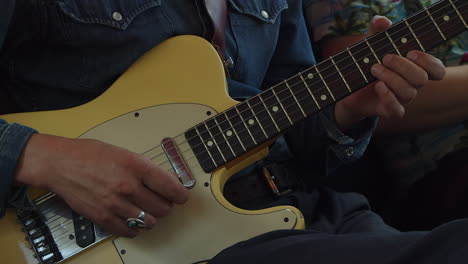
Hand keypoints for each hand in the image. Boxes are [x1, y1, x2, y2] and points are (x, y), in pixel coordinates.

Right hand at [15, 134, 188, 236]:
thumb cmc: (89, 154)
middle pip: (163, 207)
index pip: (170, 186)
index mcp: (136, 166)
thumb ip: (146, 168)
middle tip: (163, 201)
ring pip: (149, 221)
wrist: (60, 164)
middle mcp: (127, 186)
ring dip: (152, 217)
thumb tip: (167, 180)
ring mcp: (115, 204)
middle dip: (166, 206)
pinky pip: (130, 231)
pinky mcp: (103, 217)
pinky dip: (136, 228)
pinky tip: (133, 219)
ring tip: (147, 210)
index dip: (181, 194)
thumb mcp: (124, 152)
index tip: (182, 196)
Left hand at [334, 16, 445, 130]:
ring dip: (392, 78)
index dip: (429, 62)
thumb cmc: (366, 62)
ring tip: (374, 68)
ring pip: (409, 92)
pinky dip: (389, 98)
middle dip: (404, 66)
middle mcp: (411, 84)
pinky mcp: (388, 110)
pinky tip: (378, 86)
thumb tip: (382, 21)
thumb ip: (377, 30)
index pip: (436, 70)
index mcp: (414, 68)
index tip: (410, 52)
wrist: (347, 86)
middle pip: (421, 79)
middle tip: (385, 58)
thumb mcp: (370, 43)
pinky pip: (397, 110)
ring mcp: (401, 98)